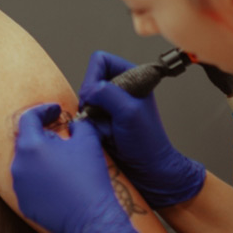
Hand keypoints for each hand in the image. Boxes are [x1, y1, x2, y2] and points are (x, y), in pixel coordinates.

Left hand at [11, 103, 140, 232]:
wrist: (91, 219)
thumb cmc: (89, 177)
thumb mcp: (88, 141)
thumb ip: (78, 125)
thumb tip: (73, 125)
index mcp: (31, 146)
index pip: (28, 118)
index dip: (43, 110)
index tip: (56, 110)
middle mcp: (19, 165)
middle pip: (25, 140)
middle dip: (42, 135)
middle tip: (61, 136)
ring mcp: (19, 186)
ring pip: (26, 163)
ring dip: (41, 158)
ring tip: (62, 160)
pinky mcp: (24, 203)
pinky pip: (29, 184)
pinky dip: (40, 178)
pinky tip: (58, 182)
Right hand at [79, 51, 205, 207]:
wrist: (149, 172)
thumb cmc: (147, 143)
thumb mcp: (129, 112)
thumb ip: (106, 93)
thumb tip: (88, 91)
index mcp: (132, 76)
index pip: (99, 60)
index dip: (94, 77)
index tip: (100, 97)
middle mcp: (120, 87)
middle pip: (88, 81)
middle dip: (92, 101)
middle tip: (105, 117)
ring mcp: (110, 105)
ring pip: (84, 100)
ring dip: (91, 116)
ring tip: (108, 130)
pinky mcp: (102, 120)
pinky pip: (84, 116)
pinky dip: (90, 126)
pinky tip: (104, 136)